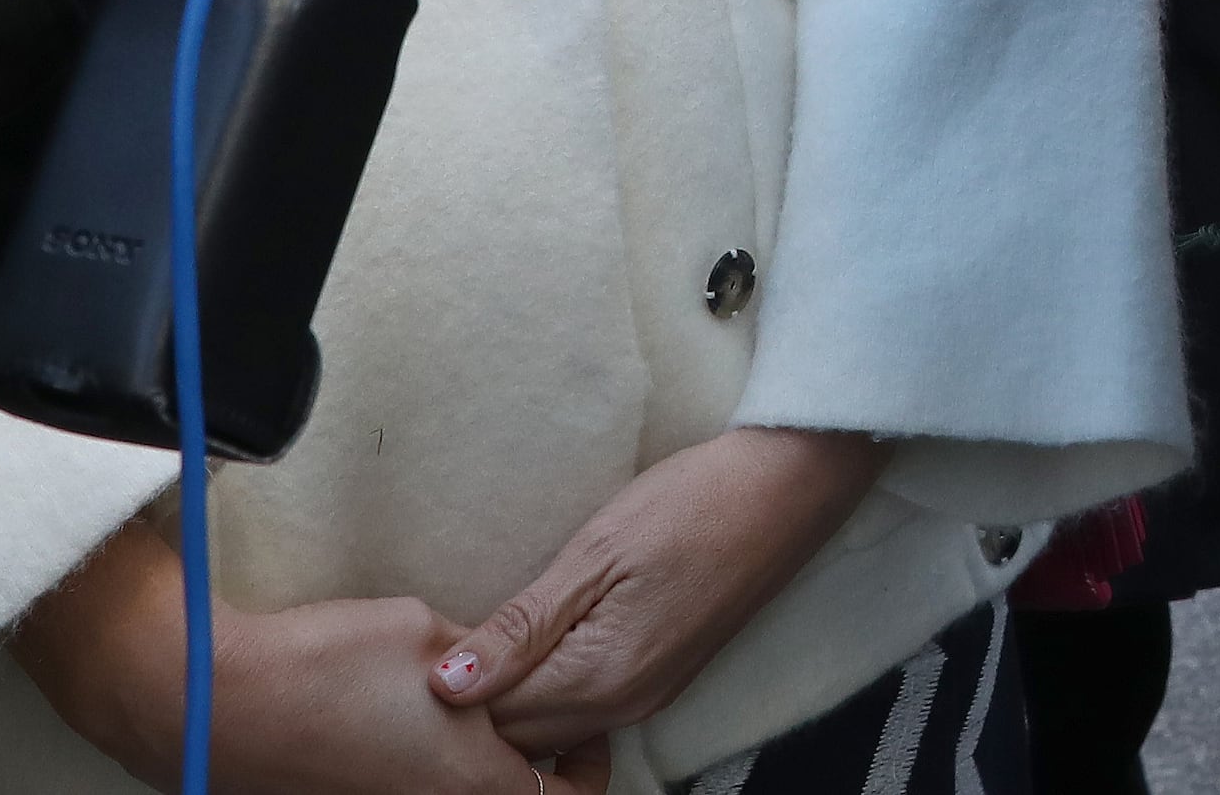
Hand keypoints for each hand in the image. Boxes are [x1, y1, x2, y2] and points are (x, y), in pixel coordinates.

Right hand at [17, 523, 608, 794]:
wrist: (217, 702)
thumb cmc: (327, 663)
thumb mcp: (427, 634)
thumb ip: (487, 659)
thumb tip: (505, 667)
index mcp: (473, 780)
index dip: (587, 766)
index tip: (584, 729)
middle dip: (531, 766)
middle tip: (532, 719)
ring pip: (455, 793)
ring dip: (471, 765)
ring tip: (466, 715)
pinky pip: (407, 790)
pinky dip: (423, 768)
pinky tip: (408, 724)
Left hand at [428, 426, 892, 750]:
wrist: (790, 485)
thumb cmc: (692, 502)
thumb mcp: (595, 553)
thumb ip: (520, 628)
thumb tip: (445, 687)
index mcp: (599, 678)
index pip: (492, 719)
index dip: (449, 685)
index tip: (429, 636)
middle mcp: (623, 704)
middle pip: (520, 735)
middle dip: (476, 700)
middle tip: (451, 633)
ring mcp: (648, 695)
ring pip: (551, 725)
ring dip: (511, 694)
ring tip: (490, 634)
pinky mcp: (662, 676)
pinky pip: (584, 706)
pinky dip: (548, 687)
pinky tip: (537, 640)